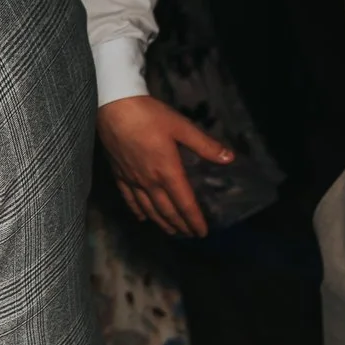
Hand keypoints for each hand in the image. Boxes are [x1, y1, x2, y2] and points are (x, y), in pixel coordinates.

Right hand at [98, 96, 233, 238]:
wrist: (115, 109)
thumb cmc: (150, 116)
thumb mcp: (181, 126)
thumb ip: (204, 145)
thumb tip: (229, 158)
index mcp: (168, 171)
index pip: (184, 202)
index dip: (194, 219)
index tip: (202, 232)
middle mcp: (150, 182)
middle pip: (166, 211)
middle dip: (179, 225)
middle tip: (189, 235)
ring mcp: (133, 181)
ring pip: (148, 209)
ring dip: (161, 223)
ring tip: (171, 231)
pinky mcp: (120, 176)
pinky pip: (130, 200)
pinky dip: (138, 212)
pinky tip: (143, 218)